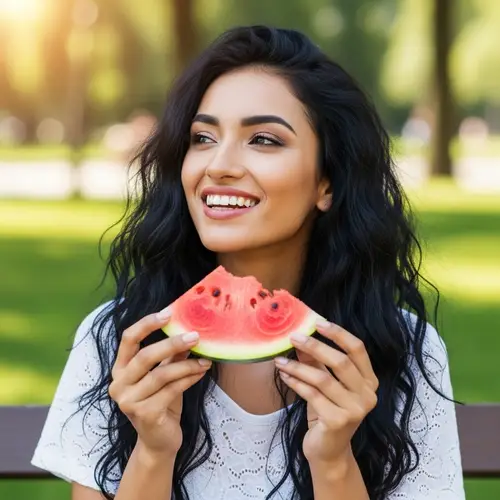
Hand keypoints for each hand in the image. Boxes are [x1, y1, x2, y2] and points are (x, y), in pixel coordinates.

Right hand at [108, 309, 211, 458]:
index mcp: (120, 369)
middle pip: (145, 356)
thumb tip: (188, 328)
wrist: (158, 441)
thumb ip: (171, 354)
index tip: (169, 313)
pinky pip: (172, 390)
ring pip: (162, 374)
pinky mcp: (144, 414)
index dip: (147, 324)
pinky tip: (202, 372)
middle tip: (195, 336)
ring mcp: (129, 401)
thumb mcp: (165, 374)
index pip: (128, 339)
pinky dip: (189, 379)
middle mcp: (119, 384)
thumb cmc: (161, 402)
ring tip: (205, 360)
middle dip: (172, 343)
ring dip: (187, 364)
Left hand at [274, 319, 377, 466]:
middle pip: (340, 362)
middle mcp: (367, 395)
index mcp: (369, 381)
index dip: (338, 334)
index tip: (317, 322)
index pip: (358, 349)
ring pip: (323, 379)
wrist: (329, 451)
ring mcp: (355, 410)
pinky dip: (295, 382)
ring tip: (280, 360)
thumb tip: (301, 335)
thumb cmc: (327, 412)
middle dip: (314, 346)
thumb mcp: (324, 383)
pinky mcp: (338, 421)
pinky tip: (284, 375)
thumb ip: (316, 361)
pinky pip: (312, 395)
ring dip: (298, 366)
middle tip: (293, 337)